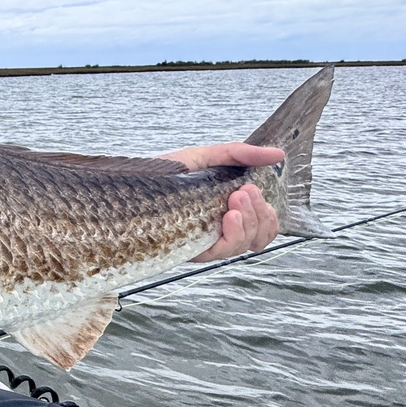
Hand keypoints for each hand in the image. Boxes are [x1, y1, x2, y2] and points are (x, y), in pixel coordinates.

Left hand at [160, 142, 282, 261]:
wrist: (126, 183)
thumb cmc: (162, 172)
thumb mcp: (205, 156)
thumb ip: (240, 154)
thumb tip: (279, 154)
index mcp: (224, 214)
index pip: (262, 229)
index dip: (268, 217)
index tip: (255, 189)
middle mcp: (216, 232)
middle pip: (257, 238)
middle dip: (259, 215)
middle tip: (244, 191)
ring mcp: (202, 242)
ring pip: (242, 246)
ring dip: (248, 223)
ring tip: (234, 200)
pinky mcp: (188, 249)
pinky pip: (220, 252)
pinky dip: (231, 235)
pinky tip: (228, 216)